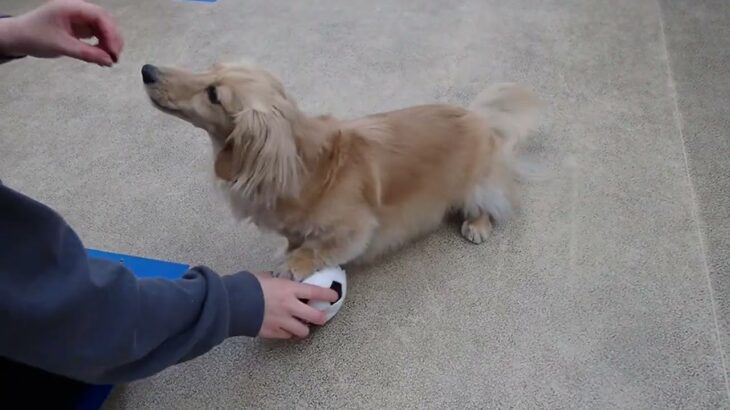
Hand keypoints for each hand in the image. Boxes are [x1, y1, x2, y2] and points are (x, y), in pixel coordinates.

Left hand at [0, 0, 122, 65]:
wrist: (19, 37)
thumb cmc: (35, 38)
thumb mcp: (61, 46)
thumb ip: (86, 53)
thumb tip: (109, 61)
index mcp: (71, 7)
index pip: (100, 16)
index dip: (111, 33)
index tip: (113, 52)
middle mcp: (78, 10)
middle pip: (106, 20)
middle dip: (113, 39)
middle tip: (115, 58)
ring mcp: (80, 18)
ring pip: (104, 28)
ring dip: (110, 43)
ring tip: (109, 59)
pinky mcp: (80, 27)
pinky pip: (97, 34)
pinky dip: (103, 45)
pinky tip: (102, 56)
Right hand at [255, 272, 338, 338]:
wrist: (233, 304)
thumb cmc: (248, 286)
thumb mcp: (265, 277)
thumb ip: (276, 279)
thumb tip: (278, 278)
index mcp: (289, 290)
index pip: (315, 292)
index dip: (328, 295)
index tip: (334, 296)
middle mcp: (290, 306)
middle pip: (316, 316)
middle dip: (321, 317)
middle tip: (320, 316)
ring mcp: (283, 321)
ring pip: (303, 331)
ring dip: (303, 328)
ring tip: (300, 324)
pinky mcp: (273, 332)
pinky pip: (287, 336)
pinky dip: (288, 332)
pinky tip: (285, 328)